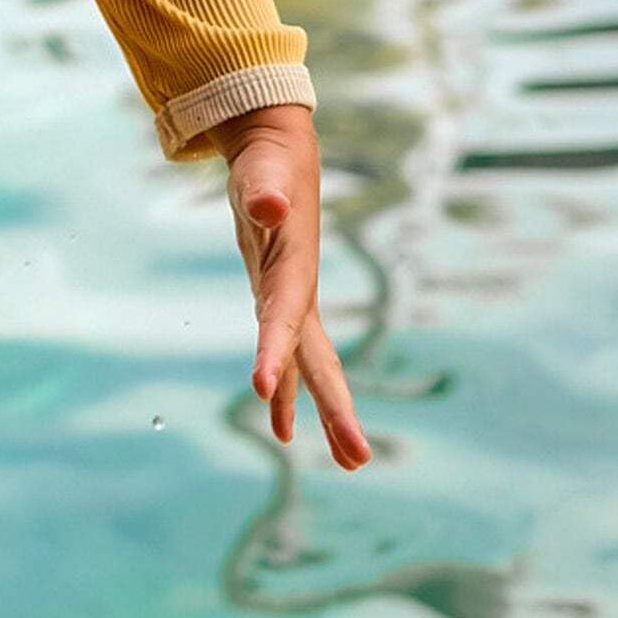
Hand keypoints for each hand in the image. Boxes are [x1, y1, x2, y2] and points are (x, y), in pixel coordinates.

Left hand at [210, 103, 373, 471]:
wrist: (277, 154)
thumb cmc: (265, 163)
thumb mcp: (260, 172)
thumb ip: (264, 188)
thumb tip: (266, 203)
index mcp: (294, 269)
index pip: (283, 318)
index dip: (273, 352)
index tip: (260, 393)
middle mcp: (299, 292)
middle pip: (317, 358)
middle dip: (335, 408)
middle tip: (358, 460)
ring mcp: (292, 297)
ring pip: (308, 363)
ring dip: (322, 409)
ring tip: (349, 463)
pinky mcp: (280, 297)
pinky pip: (286, 352)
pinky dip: (285, 384)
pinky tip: (281, 425)